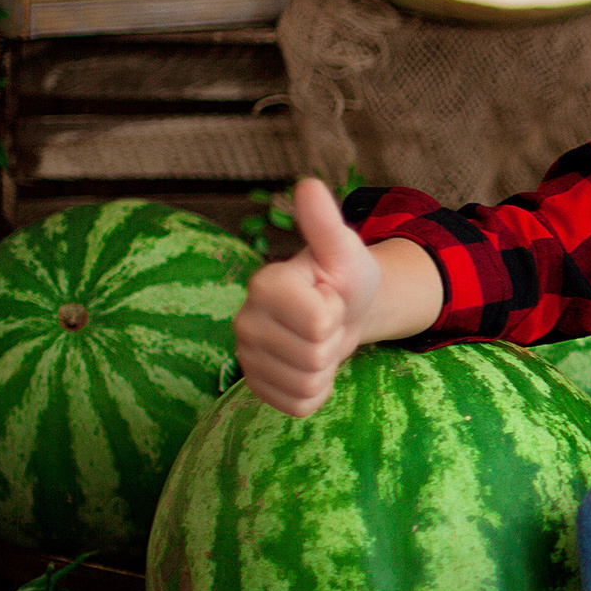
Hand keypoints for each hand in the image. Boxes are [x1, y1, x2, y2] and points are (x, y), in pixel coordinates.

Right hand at [233, 178, 380, 416]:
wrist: (346, 311)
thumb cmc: (345, 277)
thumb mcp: (344, 249)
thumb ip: (325, 223)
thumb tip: (308, 184)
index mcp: (263, 285)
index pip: (317, 322)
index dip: (335, 312)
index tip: (328, 296)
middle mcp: (244, 321)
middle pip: (312, 356)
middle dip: (332, 341)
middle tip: (328, 321)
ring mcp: (247, 357)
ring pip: (305, 383)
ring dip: (326, 367)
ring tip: (320, 340)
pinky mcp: (258, 387)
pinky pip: (299, 405)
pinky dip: (317, 391)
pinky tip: (312, 365)